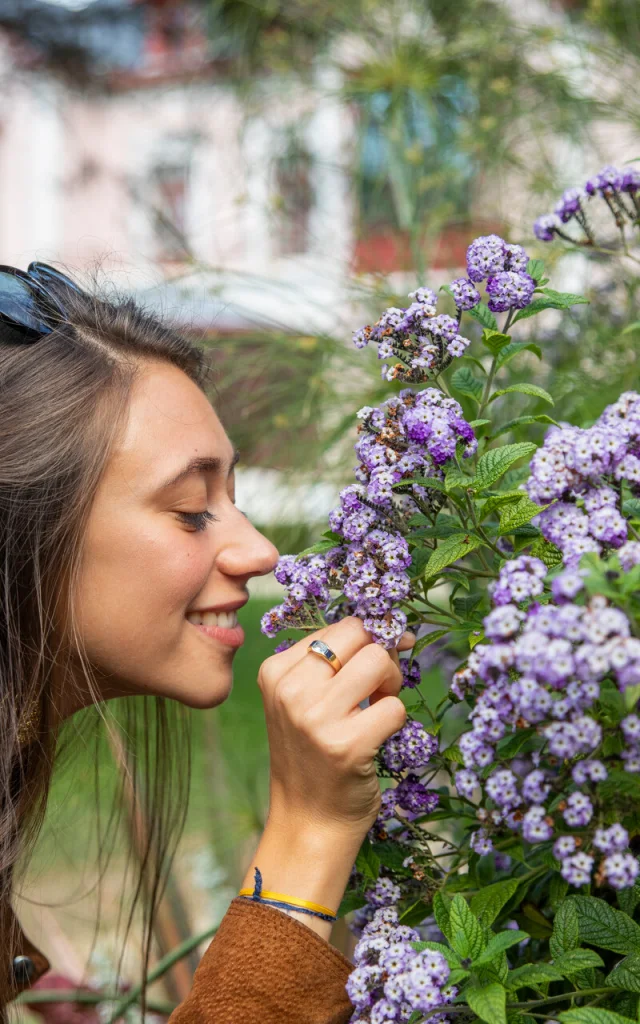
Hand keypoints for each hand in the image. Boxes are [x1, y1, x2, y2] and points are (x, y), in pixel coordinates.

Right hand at [242, 618, 413, 937]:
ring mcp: (316, 718)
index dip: (370, 635)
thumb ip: (333, 662)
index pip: (339, 626)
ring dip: (392, 684)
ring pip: (379, 663)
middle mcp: (290, 690)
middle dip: (383, 654)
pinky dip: (396, 719)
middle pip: (360, 636)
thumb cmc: (314, 754)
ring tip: (378, 707)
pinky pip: (394, 708)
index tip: (381, 654)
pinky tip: (378, 736)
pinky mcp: (346, 746)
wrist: (307, 821)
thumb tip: (392, 630)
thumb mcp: (304, 700)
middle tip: (381, 685)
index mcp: (275, 671)